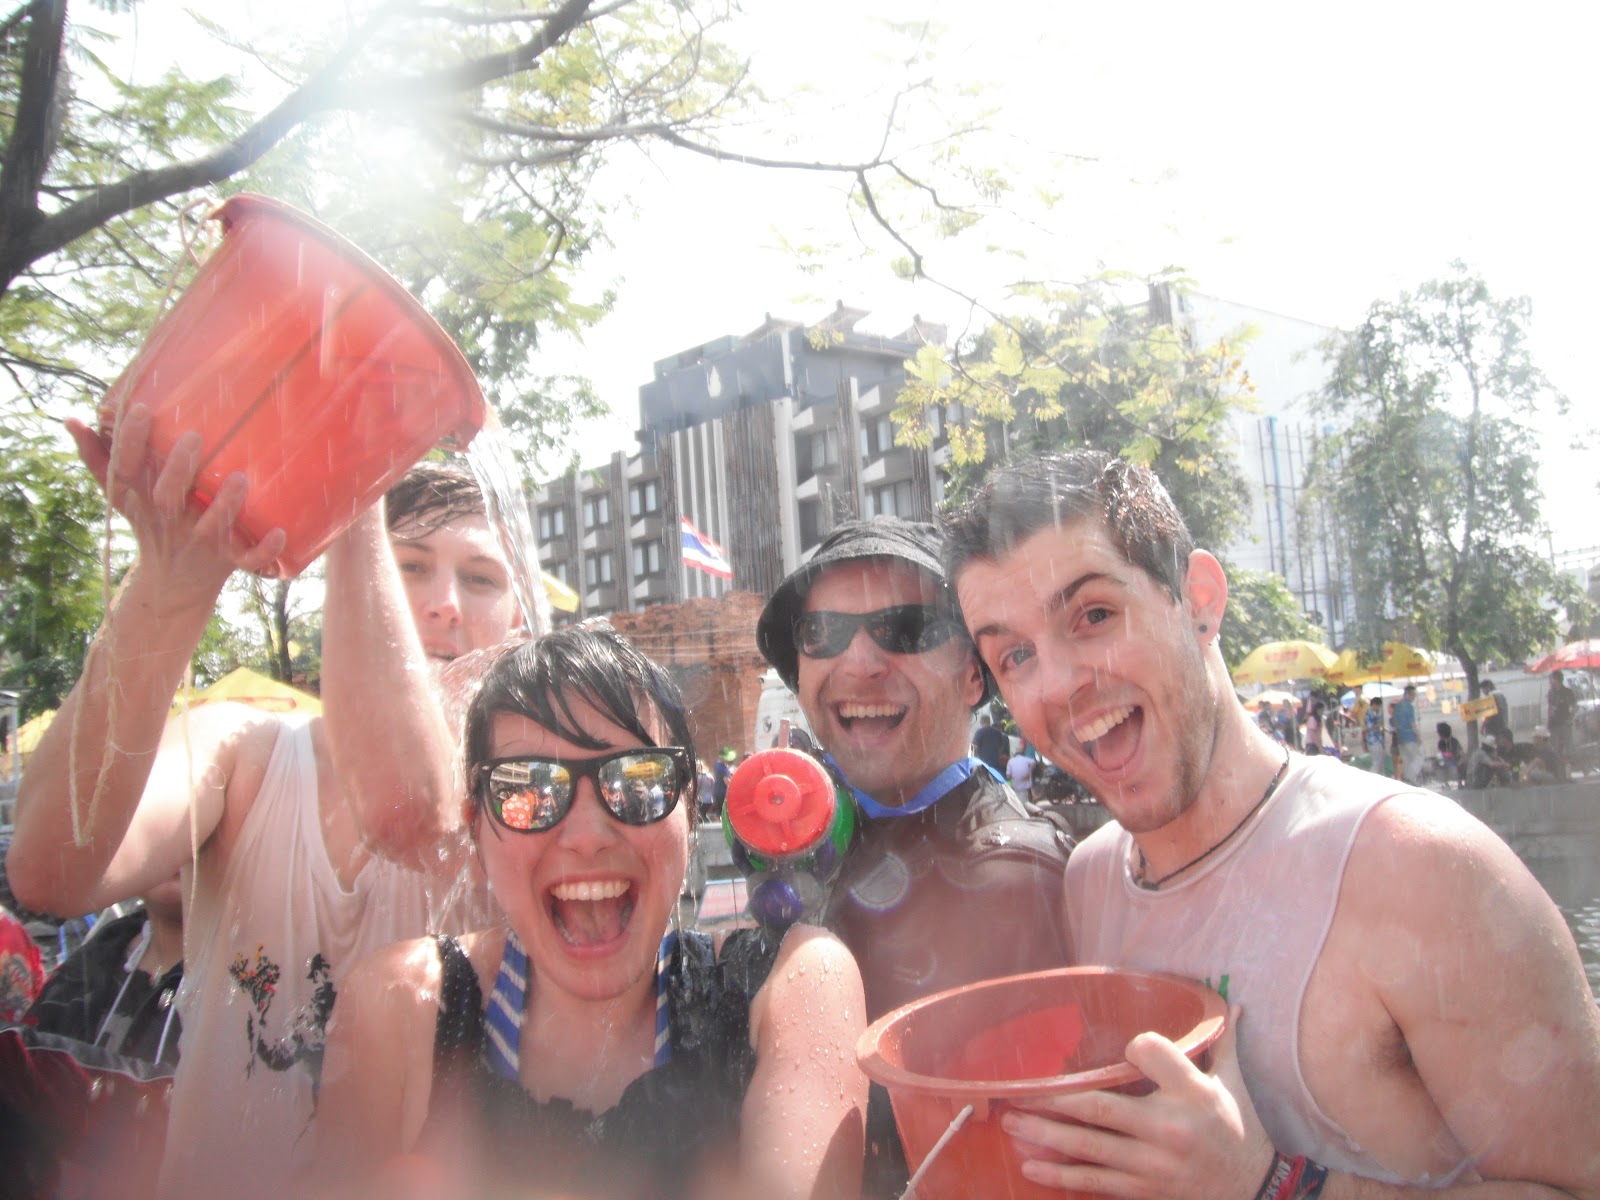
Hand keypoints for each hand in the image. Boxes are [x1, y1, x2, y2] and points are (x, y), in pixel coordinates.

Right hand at [67, 403, 284, 603]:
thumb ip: (99, 458)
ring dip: (225, 506)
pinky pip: (248, 561)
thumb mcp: (124, 495)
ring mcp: (200, 541)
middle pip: (169, 497)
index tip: (142, 409)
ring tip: (240, 478)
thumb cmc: (152, 521)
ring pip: (212, 527)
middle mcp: (169, 520)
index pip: (127, 469)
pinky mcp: (228, 560)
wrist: (175, 583)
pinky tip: (281, 532)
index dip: (130, 442)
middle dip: (179, 470)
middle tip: (193, 438)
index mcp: (141, 499)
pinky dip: (264, 551)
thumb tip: (71, 420)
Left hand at [1002, 1006, 1273, 1198]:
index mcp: (1193, 1094)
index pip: (1152, 1055)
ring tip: (1012, 1122)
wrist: (1256, 1194)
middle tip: (1016, 1089)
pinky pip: (1096, 1182)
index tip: (1120, 1043)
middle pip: (1100, 1109)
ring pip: (1089, 1148)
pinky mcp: (1145, 1191)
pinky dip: (1061, 1175)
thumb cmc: (1239, 1131)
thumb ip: (1224, 1043)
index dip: (1133, 1046)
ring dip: (1045, 1135)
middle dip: (1053, 1100)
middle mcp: (1169, 1130)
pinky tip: (1032, 1166)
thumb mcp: (1233, 1084)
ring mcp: (1153, 1166)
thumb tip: (1230, 1005)